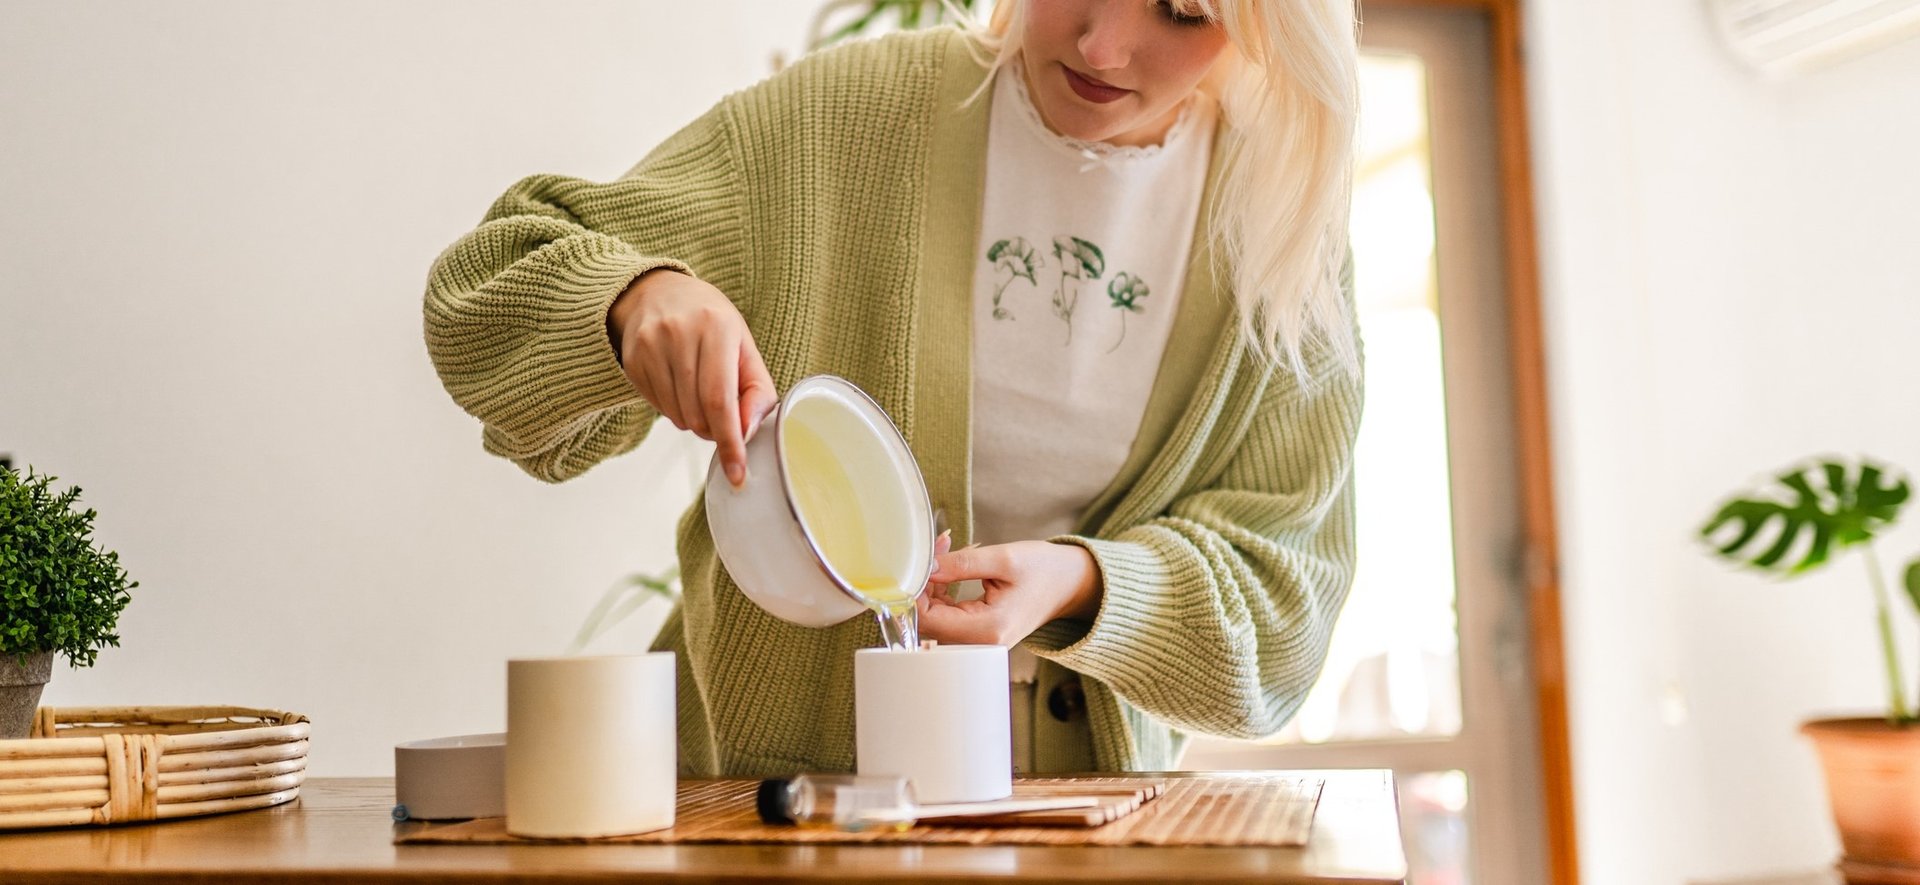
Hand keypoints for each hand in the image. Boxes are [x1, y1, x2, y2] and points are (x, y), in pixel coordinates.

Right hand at [607, 268, 775, 486]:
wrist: (658, 292)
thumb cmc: (712, 323)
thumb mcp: (744, 347)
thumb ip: (757, 391)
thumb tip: (748, 433)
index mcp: (716, 327)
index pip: (720, 400)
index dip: (729, 442)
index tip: (737, 473)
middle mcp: (679, 334)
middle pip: (698, 414)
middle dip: (714, 430)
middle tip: (722, 416)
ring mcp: (649, 347)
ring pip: (677, 416)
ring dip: (694, 421)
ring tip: (699, 393)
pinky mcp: (631, 360)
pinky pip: (658, 408)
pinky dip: (674, 410)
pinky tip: (678, 385)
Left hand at [916, 540, 1101, 646]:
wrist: (1070, 585)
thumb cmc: (1044, 571)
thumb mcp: (1004, 559)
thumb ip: (962, 563)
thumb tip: (925, 567)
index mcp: (988, 629)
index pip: (929, 619)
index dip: (917, 589)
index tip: (924, 560)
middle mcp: (981, 643)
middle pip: (928, 620)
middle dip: (924, 582)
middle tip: (938, 547)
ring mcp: (979, 641)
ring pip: (934, 616)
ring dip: (932, 583)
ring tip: (946, 549)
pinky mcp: (977, 632)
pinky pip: (946, 615)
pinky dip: (942, 590)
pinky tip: (950, 566)